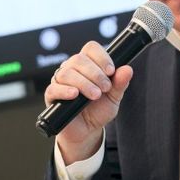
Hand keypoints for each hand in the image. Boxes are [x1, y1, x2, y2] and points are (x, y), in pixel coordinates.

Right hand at [44, 41, 132, 163]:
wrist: (87, 131)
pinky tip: (75, 95)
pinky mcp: (52, 95)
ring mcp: (60, 81)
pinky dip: (65, 90)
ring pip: (67, 72)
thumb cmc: (99, 110)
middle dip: (95, 73)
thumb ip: (120, 83)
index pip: (91, 48)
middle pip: (79, 59)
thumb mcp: (114, 98)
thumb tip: (127, 69)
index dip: (101, 57)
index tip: (111, 71)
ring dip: (84, 83)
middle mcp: (72, 69)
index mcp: (88, 64)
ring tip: (95, 95)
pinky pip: (53, 88)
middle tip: (105, 88)